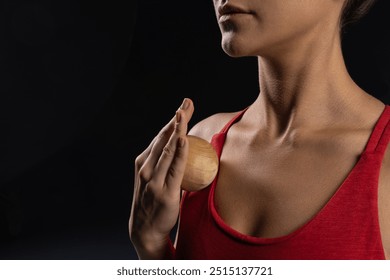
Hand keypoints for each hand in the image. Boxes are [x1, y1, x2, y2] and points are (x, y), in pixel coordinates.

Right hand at [129, 98, 193, 258]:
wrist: (145, 229)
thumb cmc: (154, 202)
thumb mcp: (155, 179)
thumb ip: (165, 164)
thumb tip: (184, 151)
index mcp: (143, 161)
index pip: (161, 136)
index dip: (173, 120)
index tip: (184, 106)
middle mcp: (146, 167)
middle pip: (164, 137)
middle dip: (176, 118)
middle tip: (187, 102)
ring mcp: (153, 178)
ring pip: (168, 148)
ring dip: (178, 129)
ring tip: (185, 113)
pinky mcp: (163, 190)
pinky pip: (174, 167)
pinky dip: (179, 152)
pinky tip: (184, 139)